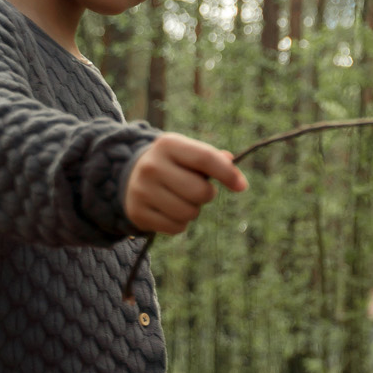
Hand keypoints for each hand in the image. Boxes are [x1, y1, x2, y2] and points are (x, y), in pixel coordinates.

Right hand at [124, 133, 247, 233]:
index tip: (242, 186)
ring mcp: (141, 190)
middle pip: (200, 191)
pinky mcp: (137, 213)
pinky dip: (180, 223)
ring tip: (181, 199)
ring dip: (193, 210)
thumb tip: (236, 175)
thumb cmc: (173, 164)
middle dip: (207, 194)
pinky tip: (169, 210)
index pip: (205, 158)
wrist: (130, 176)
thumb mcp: (189, 153)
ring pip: (189, 212)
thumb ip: (214, 160)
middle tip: (197, 190)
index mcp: (168, 145)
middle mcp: (151, 166)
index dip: (228, 174)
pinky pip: (176, 227)